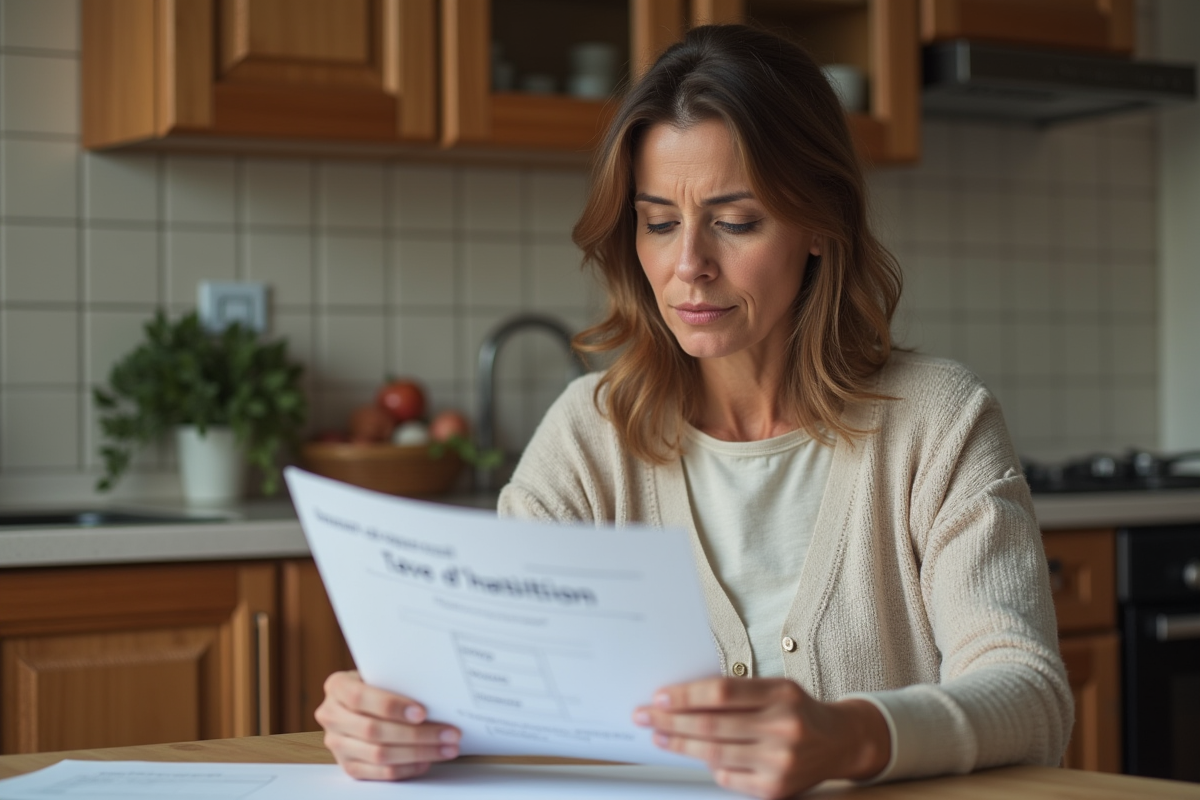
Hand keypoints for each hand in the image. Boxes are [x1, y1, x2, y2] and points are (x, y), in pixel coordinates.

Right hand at [315, 670, 461, 780]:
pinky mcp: (348, 766)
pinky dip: (407, 768)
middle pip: (373, 730)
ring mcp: (337, 744)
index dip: (391, 706)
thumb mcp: (381, 674)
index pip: (360, 697)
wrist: (361, 702)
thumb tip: (437, 693)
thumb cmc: (379, 684)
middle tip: (448, 733)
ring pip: (379, 754)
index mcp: (337, 686)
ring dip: (418, 753)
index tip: (421, 712)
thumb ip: (397, 681)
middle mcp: (331, 715)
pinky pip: (380, 773)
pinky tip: (427, 761)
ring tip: (446, 747)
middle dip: (416, 734)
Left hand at [633, 677, 889, 798]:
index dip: (686, 696)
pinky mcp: (776, 789)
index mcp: (781, 695)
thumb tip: (683, 698)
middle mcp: (784, 728)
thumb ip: (737, 692)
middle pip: (712, 726)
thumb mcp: (775, 688)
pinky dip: (708, 766)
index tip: (660, 697)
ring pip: (715, 754)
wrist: (840, 742)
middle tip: (645, 716)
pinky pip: (728, 778)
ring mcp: (780, 762)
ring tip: (659, 736)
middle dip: (671, 721)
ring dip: (679, 745)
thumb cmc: (798, 710)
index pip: (721, 692)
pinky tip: (692, 755)